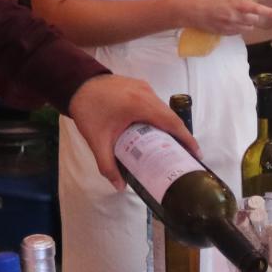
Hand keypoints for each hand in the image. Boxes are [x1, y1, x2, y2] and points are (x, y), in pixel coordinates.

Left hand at [67, 74, 200, 189]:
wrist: (75, 84)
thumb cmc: (88, 111)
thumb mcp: (97, 140)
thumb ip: (107, 165)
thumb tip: (120, 187)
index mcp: (141, 105)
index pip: (172, 123)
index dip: (186, 138)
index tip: (196, 153)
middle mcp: (147, 93)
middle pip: (170, 117)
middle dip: (180, 136)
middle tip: (185, 155)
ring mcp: (144, 87)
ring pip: (163, 109)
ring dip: (169, 126)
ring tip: (172, 146)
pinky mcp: (139, 86)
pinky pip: (155, 103)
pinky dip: (160, 117)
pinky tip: (156, 131)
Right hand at [179, 0, 271, 36]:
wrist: (188, 10)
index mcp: (235, 5)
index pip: (257, 9)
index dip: (270, 13)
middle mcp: (234, 17)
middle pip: (255, 20)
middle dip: (256, 15)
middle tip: (251, 8)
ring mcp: (229, 27)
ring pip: (247, 27)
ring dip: (248, 21)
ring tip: (240, 14)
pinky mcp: (224, 33)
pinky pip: (238, 32)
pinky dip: (239, 26)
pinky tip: (232, 20)